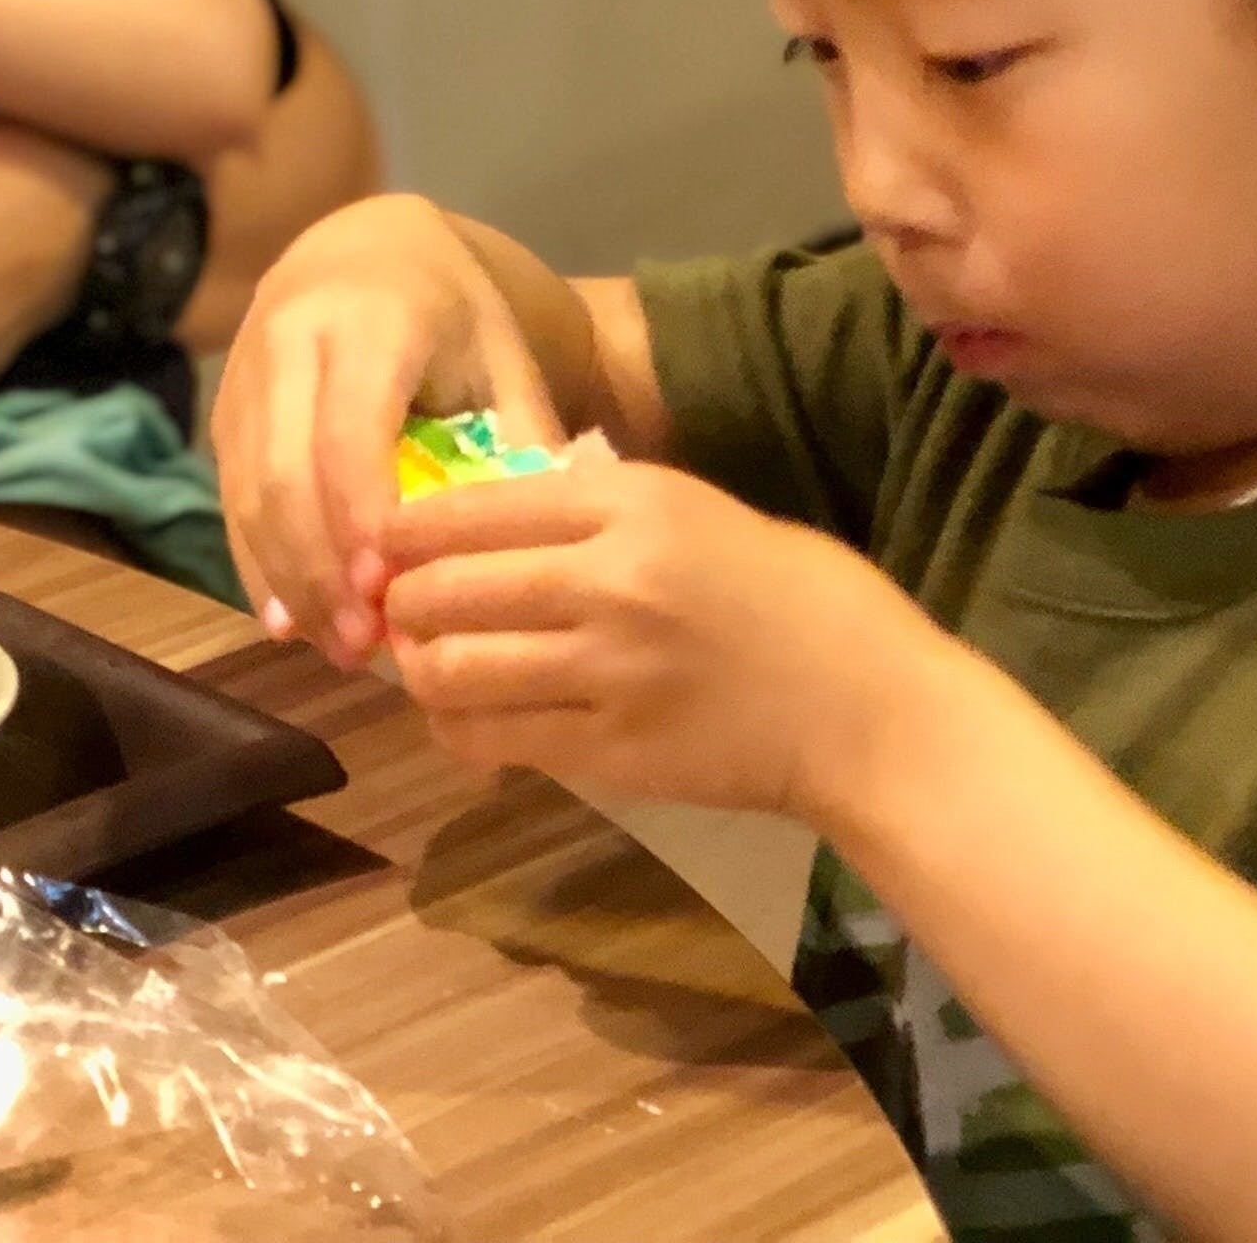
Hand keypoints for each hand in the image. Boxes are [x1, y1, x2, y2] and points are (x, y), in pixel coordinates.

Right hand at [212, 195, 555, 665]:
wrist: (368, 249)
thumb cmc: (451, 311)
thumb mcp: (502, 352)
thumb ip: (522, 436)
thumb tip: (542, 540)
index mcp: (368, 320)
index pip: (349, 432)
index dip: (362, 517)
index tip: (392, 592)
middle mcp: (288, 342)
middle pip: (283, 471)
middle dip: (319, 568)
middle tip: (364, 644)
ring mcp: (245, 377)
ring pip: (246, 492)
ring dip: (286, 578)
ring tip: (337, 648)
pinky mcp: (224, 411)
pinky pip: (230, 498)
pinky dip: (259, 564)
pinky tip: (292, 621)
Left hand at [375, 459, 931, 822]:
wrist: (872, 711)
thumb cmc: (796, 598)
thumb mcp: (696, 512)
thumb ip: (594, 513)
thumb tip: (485, 522)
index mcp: (631, 504)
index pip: (472, 509)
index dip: (405, 532)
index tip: (383, 545)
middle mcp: (609, 579)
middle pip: (445, 588)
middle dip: (400, 604)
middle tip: (395, 614)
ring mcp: (608, 672)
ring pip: (453, 669)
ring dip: (421, 670)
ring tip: (427, 667)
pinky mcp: (613, 753)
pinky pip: (495, 740)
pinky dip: (460, 731)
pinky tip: (466, 722)